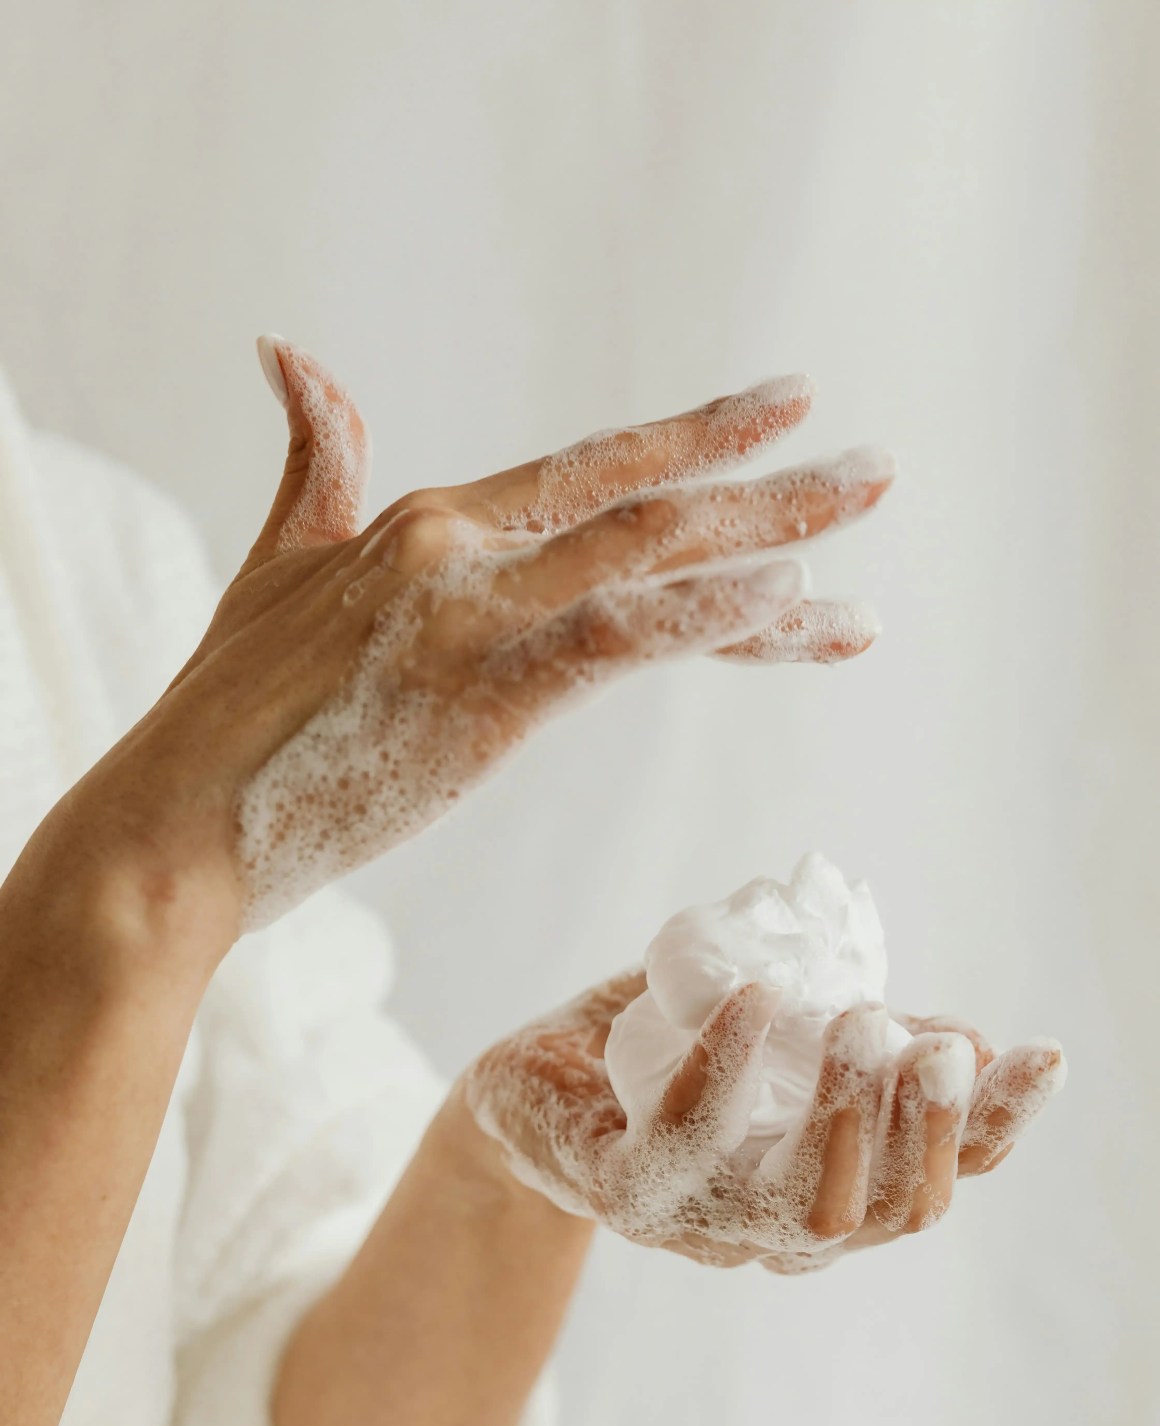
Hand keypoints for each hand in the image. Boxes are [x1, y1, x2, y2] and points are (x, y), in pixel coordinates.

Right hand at [68, 340, 892, 947]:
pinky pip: (626, 636)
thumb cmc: (228, 716)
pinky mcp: (485, 691)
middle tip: (877, 472)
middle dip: (772, 486)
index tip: (785, 416)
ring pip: (655, 556)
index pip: (592, 473)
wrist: (177, 823)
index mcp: (427, 519)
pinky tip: (796, 601)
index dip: (694, 441)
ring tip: (868, 547)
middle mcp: (461, 544)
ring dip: (776, 546)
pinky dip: (714, 613)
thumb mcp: (276, 568)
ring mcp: (475, 611)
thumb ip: (314, 465)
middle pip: (647, 501)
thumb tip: (290, 352)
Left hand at [464, 974, 1065, 1272]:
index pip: (935, 1181)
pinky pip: (683, 1148)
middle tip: (935, 1043)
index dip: (998, 1131)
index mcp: (826, 1191)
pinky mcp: (621, 1192)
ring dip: (850, 1115)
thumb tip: (975, 1037)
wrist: (530, 1080)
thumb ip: (860, 1035)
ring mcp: (697, 1223)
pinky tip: (755, 1005)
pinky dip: (727, 1076)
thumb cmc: (663, 1051)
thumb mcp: (778, 1034)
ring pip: (805, 1209)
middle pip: (886, 1214)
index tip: (1044, 1056)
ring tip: (864, 1023)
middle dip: (928, 1131)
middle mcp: (773, 1229)